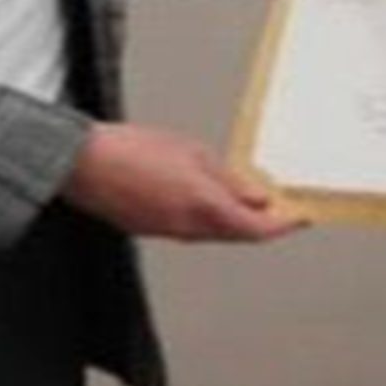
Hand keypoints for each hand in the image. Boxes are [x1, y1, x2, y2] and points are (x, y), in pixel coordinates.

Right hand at [61, 122, 309, 242]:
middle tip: (281, 207)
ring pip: (216, 234)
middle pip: (238, 235)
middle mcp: (189, 228)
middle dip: (262, 224)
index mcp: (203, 206)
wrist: (84, 165)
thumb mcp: (193, 152)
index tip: (300, 217)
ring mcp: (169, 233)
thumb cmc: (133, 149)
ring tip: (251, 199)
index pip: (256, 229)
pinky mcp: (153, 230)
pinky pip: (193, 230)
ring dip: (237, 222)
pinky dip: (212, 220)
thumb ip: (228, 179)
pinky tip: (213, 201)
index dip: (283, 226)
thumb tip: (257, 197)